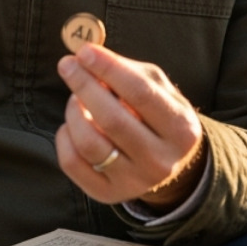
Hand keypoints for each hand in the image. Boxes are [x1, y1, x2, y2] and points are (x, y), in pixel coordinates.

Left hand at [54, 43, 206, 210]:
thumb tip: (87, 55)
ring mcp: (134, 181)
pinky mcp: (107, 193)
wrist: (167, 163)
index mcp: (181, 129)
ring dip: (74, 112)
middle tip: (68, 65)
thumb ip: (127, 70)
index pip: (141, 94)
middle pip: (112, 119)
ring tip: (74, 98)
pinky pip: (72, 163)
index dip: (109, 69)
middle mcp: (161, 161)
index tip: (85, 52)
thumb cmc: (156, 115)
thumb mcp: (157, 89)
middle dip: (84, 86)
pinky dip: (64, 138)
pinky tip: (72, 125)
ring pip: (89, 143)